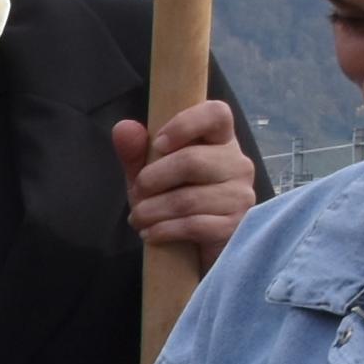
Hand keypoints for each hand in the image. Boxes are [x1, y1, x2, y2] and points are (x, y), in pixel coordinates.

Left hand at [111, 97, 256, 268]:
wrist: (191, 249)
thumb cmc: (172, 201)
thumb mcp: (149, 175)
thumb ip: (136, 152)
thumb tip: (123, 127)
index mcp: (220, 141)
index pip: (216, 114)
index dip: (186, 124)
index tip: (158, 144)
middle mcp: (237, 164)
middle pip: (191, 161)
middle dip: (152, 179)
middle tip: (136, 193)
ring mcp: (240, 195)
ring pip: (187, 199)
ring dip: (151, 211)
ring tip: (138, 218)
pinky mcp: (235, 226)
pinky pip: (193, 225)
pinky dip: (162, 231)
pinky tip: (150, 234)